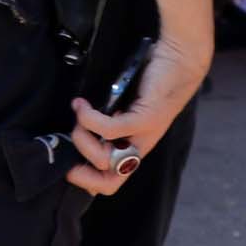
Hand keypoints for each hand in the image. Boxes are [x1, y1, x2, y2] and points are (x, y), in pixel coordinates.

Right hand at [63, 32, 209, 195]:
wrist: (178, 61)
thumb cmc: (148, 83)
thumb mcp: (122, 107)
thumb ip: (105, 121)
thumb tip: (75, 125)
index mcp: (131, 150)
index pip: (110, 185)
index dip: (85, 181)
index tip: (67, 160)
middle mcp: (138, 149)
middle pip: (107, 181)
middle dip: (80, 160)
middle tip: (75, 131)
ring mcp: (143, 136)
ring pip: (104, 158)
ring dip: (81, 136)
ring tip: (79, 111)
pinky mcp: (146, 119)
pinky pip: (110, 130)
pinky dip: (89, 118)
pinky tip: (82, 104)